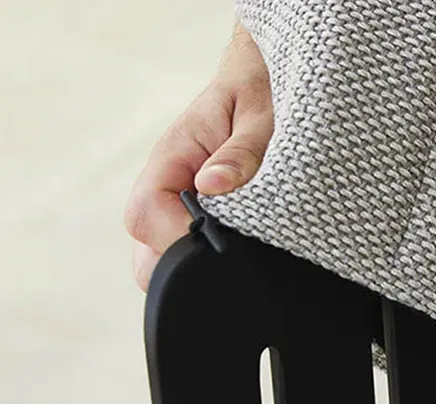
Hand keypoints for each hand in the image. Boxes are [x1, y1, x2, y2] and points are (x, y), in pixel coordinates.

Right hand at [124, 22, 271, 289]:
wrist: (263, 81)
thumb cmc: (260, 95)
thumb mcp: (260, 120)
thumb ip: (240, 154)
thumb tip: (212, 185)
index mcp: (172, 157)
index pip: (145, 214)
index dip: (175, 238)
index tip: (215, 244)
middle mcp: (167, 183)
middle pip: (145, 246)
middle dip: (180, 263)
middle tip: (230, 258)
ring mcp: (178, 202)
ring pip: (161, 253)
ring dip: (194, 261)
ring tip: (239, 251)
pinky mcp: (195, 214)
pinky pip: (185, 247)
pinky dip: (207, 256)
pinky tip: (239, 250)